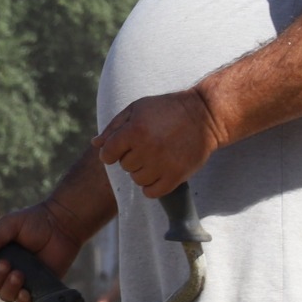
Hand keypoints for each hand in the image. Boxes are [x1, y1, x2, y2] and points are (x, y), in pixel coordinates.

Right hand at [0, 201, 86, 301]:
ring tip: (19, 274)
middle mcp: (3, 269)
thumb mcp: (11, 223)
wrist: (62, 225)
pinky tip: (25, 292)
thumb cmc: (34, 221)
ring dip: (8, 287)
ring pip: (4, 294)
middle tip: (6, 264)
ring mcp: (19, 280)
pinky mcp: (35, 287)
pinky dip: (21, 299)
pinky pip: (23, 301)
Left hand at [96, 90, 223, 196]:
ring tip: (156, 157)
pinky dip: (152, 186)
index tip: (122, 148)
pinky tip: (159, 172)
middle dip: (132, 157)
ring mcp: (162, 164)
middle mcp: (147, 149)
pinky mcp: (176, 176)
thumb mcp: (137, 108)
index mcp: (134, 130)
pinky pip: (151, 192)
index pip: (108, 154)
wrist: (205, 115)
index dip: (112, 152)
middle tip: (148, 146)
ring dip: (143, 171)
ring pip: (137, 180)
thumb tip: (96, 144)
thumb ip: (114, 127)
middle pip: (124, 166)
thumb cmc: (168, 109)